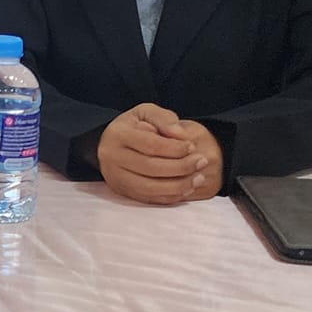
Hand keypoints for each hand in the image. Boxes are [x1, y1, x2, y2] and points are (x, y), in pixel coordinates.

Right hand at [95, 104, 218, 205]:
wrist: (110, 144)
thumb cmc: (133, 126)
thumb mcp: (145, 112)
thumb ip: (163, 118)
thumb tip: (178, 134)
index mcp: (117, 134)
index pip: (150, 144)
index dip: (175, 148)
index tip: (192, 146)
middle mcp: (112, 157)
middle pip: (151, 167)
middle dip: (181, 167)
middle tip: (201, 162)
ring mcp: (115, 177)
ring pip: (150, 187)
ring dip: (178, 185)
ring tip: (198, 178)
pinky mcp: (122, 191)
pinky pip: (149, 199)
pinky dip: (170, 196)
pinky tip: (186, 188)